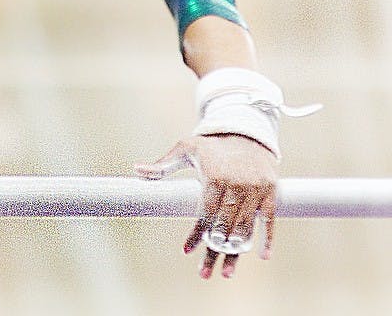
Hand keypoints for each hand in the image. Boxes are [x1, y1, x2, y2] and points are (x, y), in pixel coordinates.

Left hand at [135, 134, 276, 278]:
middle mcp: (236, 184)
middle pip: (223, 225)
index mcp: (214, 175)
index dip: (196, 233)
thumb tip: (137, 170)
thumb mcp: (186, 148)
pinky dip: (267, 238)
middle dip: (213, 250)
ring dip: (236, 252)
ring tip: (226, 272)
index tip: (186, 250)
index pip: (204, 212)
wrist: (246, 133)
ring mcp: (255, 189)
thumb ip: (163, 164)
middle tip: (204, 273)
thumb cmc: (212, 146)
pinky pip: (269, 219)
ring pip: (245, 227)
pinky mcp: (270, 191)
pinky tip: (262, 256)